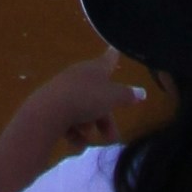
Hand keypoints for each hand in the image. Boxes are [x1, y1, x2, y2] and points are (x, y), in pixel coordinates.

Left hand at [0, 61, 151, 191]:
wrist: (49, 111)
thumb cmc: (85, 98)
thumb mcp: (112, 98)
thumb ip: (127, 96)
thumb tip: (142, 92)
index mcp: (95, 69)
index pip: (108, 60)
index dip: (113, 56)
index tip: (115, 49)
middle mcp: (80, 76)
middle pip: (98, 96)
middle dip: (105, 118)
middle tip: (111, 136)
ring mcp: (65, 91)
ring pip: (84, 110)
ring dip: (89, 127)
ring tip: (88, 139)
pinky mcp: (52, 107)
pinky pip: (69, 120)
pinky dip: (74, 132)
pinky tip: (76, 142)